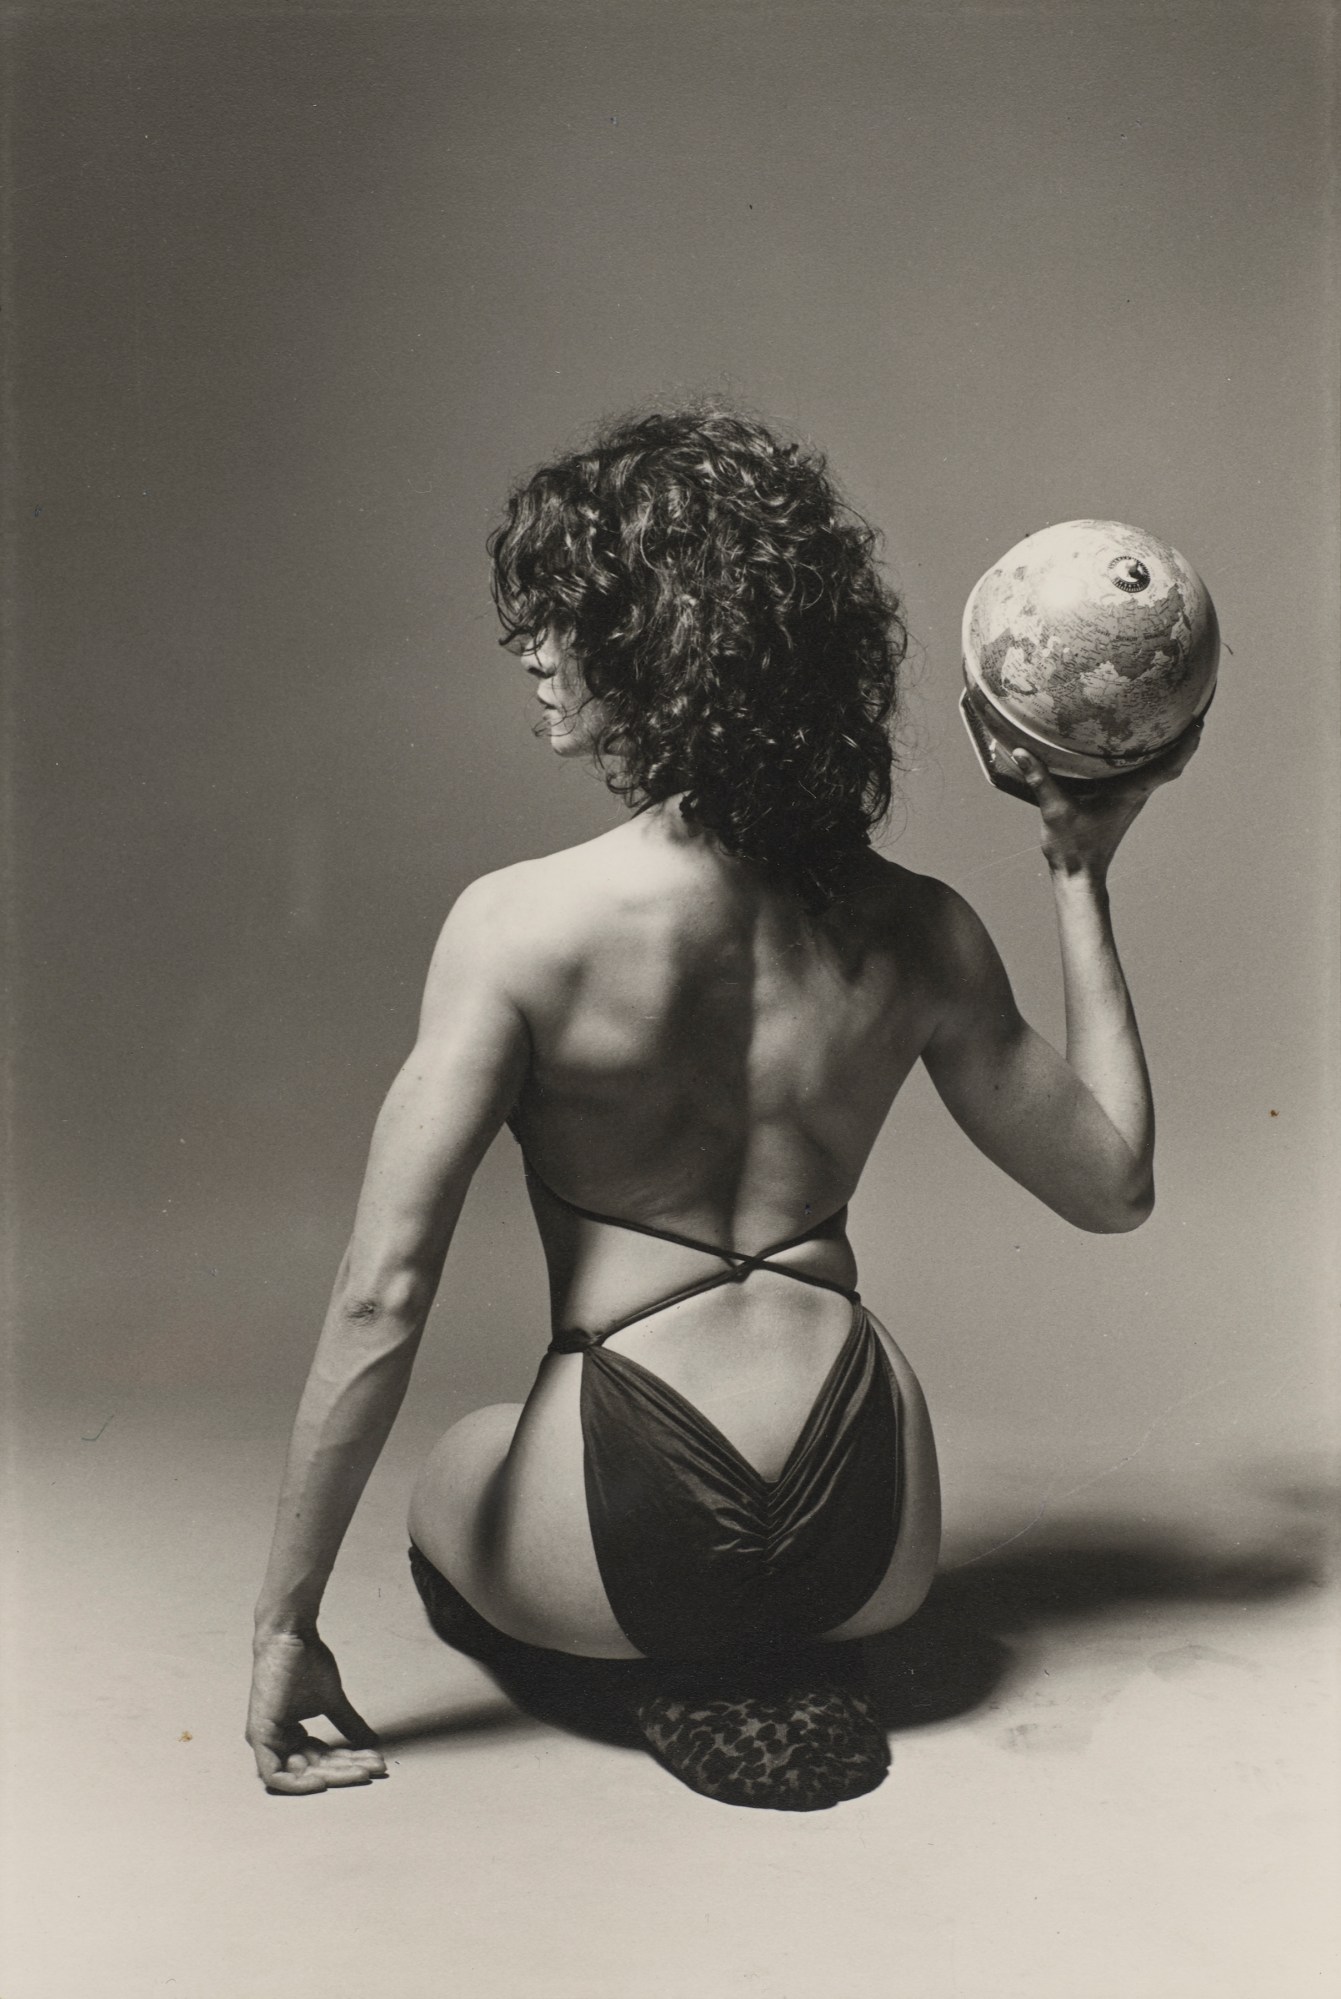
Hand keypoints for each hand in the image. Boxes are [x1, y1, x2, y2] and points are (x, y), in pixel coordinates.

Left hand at [247, 1630, 386, 1793]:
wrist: (291, 1637)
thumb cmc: (305, 1663)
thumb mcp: (332, 1701)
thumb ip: (348, 1724)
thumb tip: (371, 1742)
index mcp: (288, 1736)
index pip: (320, 1760)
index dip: (348, 1765)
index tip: (373, 1761)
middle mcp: (275, 1743)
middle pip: (314, 1771)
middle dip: (346, 1772)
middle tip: (374, 1767)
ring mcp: (265, 1741)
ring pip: (300, 1775)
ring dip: (333, 1776)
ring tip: (363, 1770)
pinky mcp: (259, 1736)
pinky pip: (274, 1775)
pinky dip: (298, 1784)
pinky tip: (323, 1782)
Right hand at [1009, 721, 1202, 879]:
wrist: (1079, 876)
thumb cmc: (1073, 848)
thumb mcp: (1054, 811)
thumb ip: (1040, 779)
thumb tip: (1021, 750)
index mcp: (1129, 793)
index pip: (1169, 767)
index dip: (1186, 745)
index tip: (1198, 723)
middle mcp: (1136, 795)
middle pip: (1170, 764)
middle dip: (1182, 739)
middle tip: (1189, 711)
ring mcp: (1130, 800)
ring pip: (1156, 770)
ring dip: (1166, 749)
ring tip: (1167, 722)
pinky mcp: (1120, 804)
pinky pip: (1141, 776)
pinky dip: (1146, 760)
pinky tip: (1133, 749)